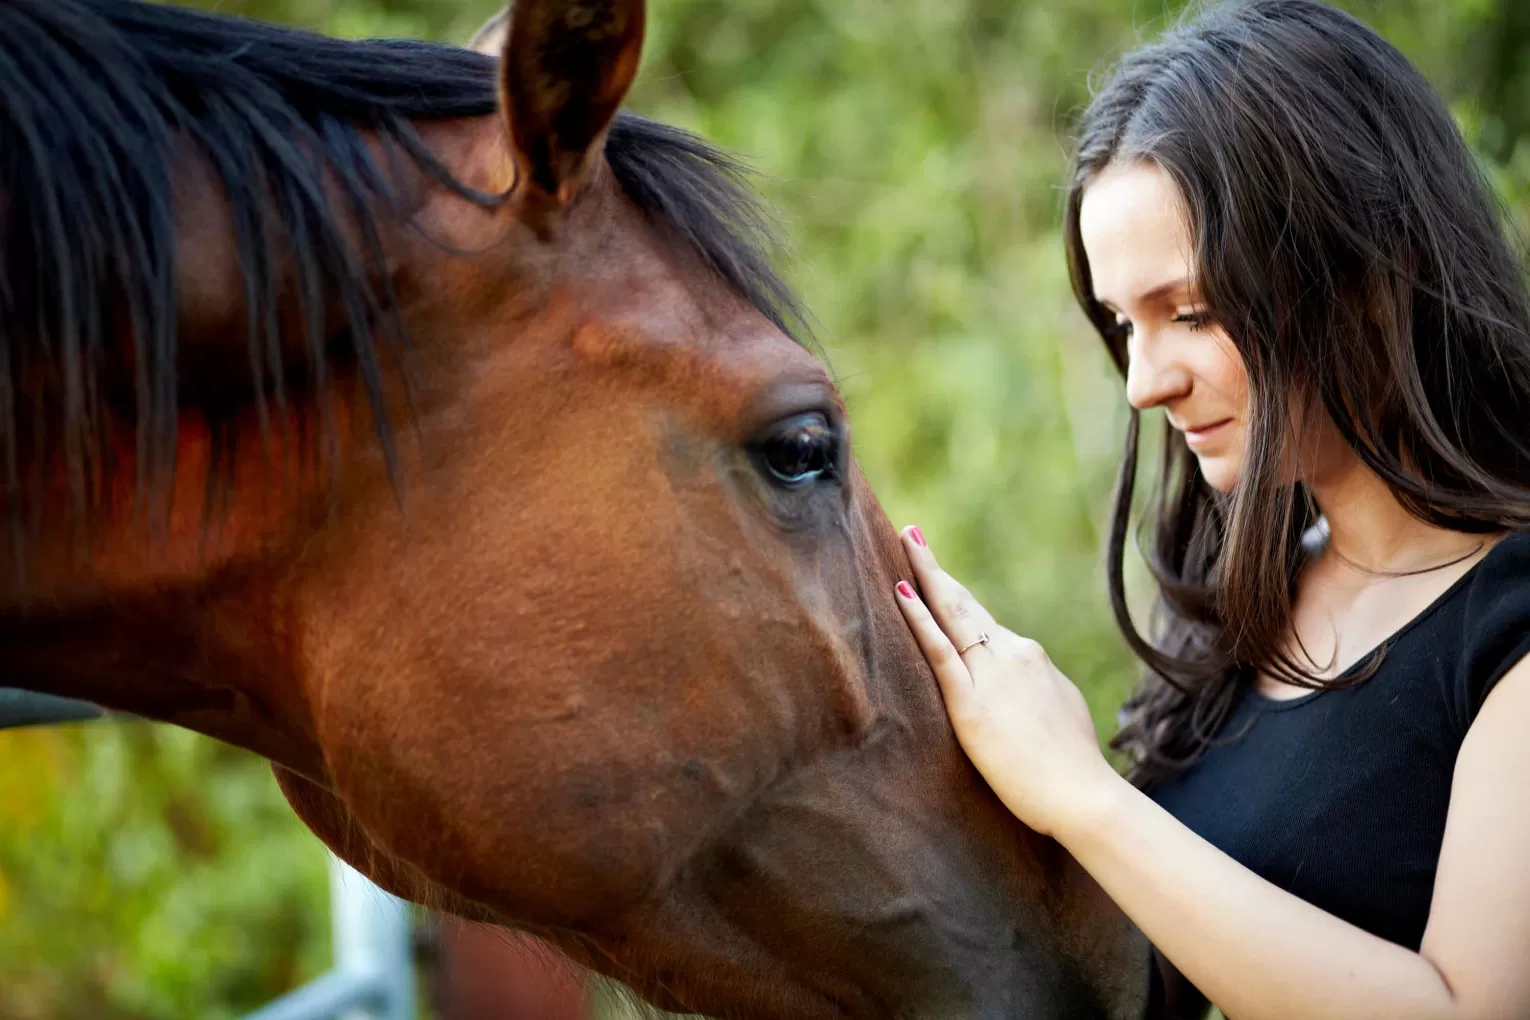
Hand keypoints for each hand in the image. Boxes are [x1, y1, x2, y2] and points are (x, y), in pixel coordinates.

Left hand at [894, 525, 1119, 837]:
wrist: (1085, 795)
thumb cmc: (1075, 766)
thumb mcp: (1061, 711)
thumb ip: (1038, 689)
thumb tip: (1027, 686)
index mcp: (1031, 658)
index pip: (982, 621)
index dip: (955, 595)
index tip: (937, 571)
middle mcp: (1013, 655)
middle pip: (965, 604)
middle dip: (935, 569)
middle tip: (911, 534)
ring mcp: (992, 676)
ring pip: (952, 615)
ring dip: (925, 577)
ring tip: (905, 544)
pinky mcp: (971, 703)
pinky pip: (940, 650)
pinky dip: (919, 618)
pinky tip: (902, 592)